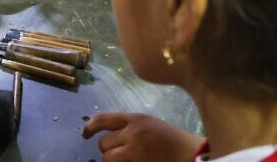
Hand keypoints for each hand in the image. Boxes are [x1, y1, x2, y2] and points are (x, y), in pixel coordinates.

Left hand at [82, 112, 203, 161]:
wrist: (192, 155)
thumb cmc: (172, 140)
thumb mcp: (149, 124)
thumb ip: (129, 126)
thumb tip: (108, 134)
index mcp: (135, 120)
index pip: (103, 119)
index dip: (90, 127)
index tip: (85, 134)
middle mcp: (132, 134)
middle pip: (104, 143)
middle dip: (108, 150)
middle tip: (120, 153)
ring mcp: (134, 153)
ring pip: (108, 159)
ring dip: (113, 161)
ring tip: (126, 160)